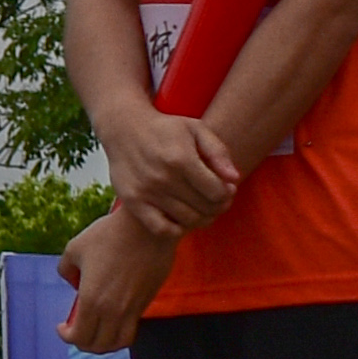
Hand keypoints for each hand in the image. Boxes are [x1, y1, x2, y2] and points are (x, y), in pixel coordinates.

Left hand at [56, 207, 173, 355]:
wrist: (146, 227)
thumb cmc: (109, 234)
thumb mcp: (75, 248)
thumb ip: (66, 269)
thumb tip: (72, 282)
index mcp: (92, 300)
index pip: (79, 336)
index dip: (67, 337)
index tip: (62, 328)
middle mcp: (113, 310)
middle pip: (98, 346)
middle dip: (84, 343)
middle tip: (76, 332)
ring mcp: (133, 309)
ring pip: (119, 343)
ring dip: (105, 344)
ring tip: (96, 332)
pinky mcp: (147, 302)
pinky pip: (132, 328)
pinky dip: (120, 332)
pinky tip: (112, 319)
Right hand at [98, 104, 237, 233]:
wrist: (123, 128)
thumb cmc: (165, 129)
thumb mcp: (196, 129)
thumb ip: (218, 152)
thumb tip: (234, 179)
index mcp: (181, 158)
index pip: (217, 192)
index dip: (227, 193)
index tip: (226, 188)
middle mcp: (163, 177)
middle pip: (205, 208)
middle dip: (218, 206)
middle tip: (217, 199)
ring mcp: (146, 191)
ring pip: (187, 220)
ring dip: (202, 218)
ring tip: (203, 208)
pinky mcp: (132, 201)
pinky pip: (161, 229)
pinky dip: (176, 229)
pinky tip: (181, 218)